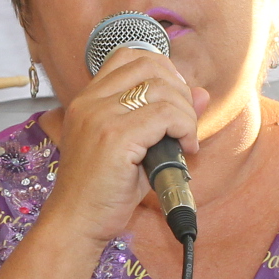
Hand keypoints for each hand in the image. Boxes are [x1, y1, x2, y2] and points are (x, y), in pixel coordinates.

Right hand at [40, 44, 202, 250]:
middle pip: (150, 66)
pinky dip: (185, 128)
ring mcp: (100, 116)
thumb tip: (201, 93)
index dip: (162, 71)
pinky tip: (185, 150)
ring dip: (186, 113)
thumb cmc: (102, 190)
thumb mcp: (135, 146)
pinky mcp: (115, 137)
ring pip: (163, 90)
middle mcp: (90, 101)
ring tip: (185, 140)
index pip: (129, 55)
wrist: (76, 222)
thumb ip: (165, 117)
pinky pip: (166, 116)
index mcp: (87, 98)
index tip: (174, 101)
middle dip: (180, 91)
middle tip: (184, 123)